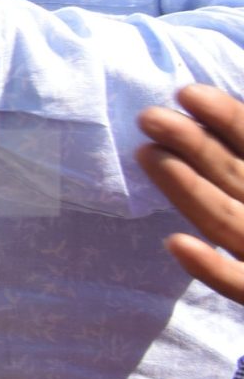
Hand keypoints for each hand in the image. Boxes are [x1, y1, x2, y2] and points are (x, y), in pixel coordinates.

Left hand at [136, 84, 243, 304]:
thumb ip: (238, 151)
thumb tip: (209, 116)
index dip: (226, 118)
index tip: (186, 93)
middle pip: (234, 174)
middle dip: (194, 144)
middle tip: (148, 117)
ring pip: (227, 221)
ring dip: (189, 190)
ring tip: (145, 155)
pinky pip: (241, 285)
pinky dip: (213, 269)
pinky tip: (175, 244)